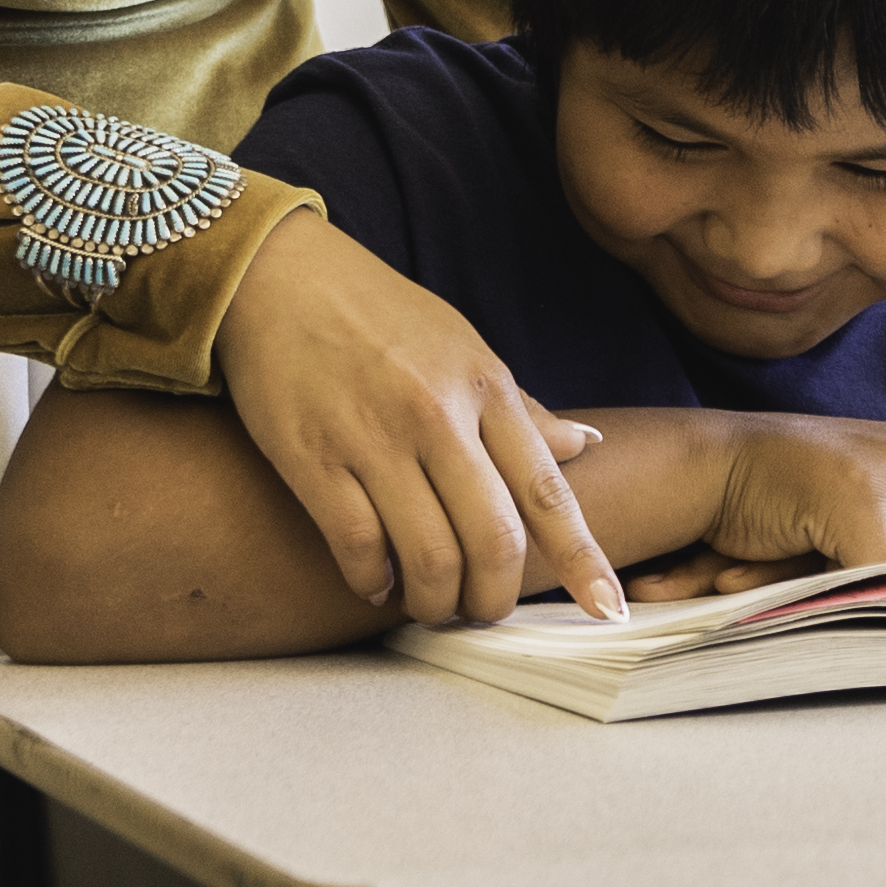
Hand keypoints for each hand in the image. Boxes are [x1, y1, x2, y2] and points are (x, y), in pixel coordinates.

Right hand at [213, 219, 616, 625]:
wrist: (279, 275)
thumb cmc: (377, 314)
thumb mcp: (464, 347)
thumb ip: (521, 408)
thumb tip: (585, 446)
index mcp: (486, 388)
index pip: (548, 492)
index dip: (583, 560)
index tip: (606, 610)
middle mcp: (439, 415)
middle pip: (493, 541)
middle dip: (493, 599)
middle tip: (480, 612)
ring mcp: (375, 438)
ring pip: (429, 557)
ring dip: (433, 601)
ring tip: (427, 602)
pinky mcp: (313, 458)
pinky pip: (358, 547)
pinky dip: (372, 582)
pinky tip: (374, 581)